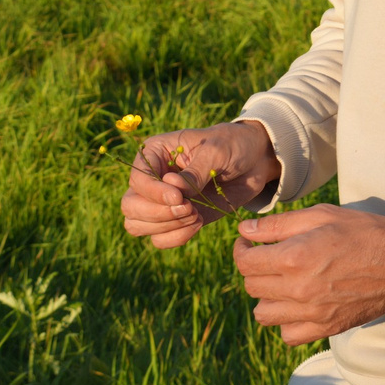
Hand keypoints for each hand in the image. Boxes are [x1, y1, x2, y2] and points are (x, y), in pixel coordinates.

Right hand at [120, 121, 280, 249]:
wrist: (254, 160)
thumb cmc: (233, 146)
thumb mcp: (217, 151)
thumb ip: (194, 172)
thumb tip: (171, 187)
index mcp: (154, 153)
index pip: (137, 180)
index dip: (153, 193)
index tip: (179, 198)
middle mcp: (152, 179)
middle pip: (130, 206)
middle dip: (158, 213)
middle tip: (189, 208)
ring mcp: (161, 202)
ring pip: (138, 226)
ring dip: (167, 227)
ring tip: (196, 215)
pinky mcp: (176, 219)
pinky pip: (160, 239)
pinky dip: (176, 237)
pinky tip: (198, 224)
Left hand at [233, 207, 384, 343]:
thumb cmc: (364, 232)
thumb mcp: (321, 216)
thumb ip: (278, 224)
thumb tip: (245, 230)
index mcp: (294, 258)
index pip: (245, 262)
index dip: (241, 249)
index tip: (248, 243)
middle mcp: (298, 289)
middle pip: (252, 286)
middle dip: (255, 269)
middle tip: (269, 258)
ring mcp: (311, 313)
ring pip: (264, 314)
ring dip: (267, 297)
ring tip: (282, 283)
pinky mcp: (325, 328)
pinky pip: (288, 335)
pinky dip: (286, 322)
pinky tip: (297, 305)